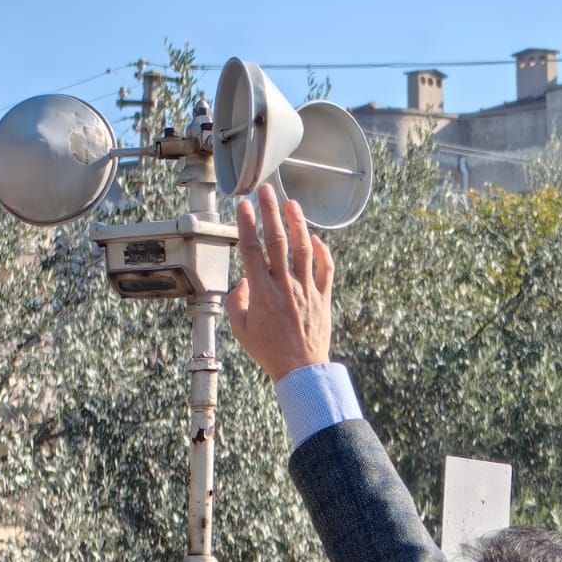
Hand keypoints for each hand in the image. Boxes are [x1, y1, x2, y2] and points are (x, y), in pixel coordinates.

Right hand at [226, 185, 333, 381]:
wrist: (301, 370)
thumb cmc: (268, 352)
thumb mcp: (241, 330)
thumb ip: (236, 303)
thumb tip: (242, 282)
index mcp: (262, 293)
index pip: (251, 250)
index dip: (246, 224)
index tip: (243, 205)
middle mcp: (285, 286)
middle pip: (277, 241)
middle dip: (270, 212)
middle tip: (266, 190)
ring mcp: (306, 290)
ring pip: (304, 249)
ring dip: (298, 223)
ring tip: (292, 204)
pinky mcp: (323, 298)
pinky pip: (326, 270)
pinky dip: (323, 252)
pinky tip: (317, 239)